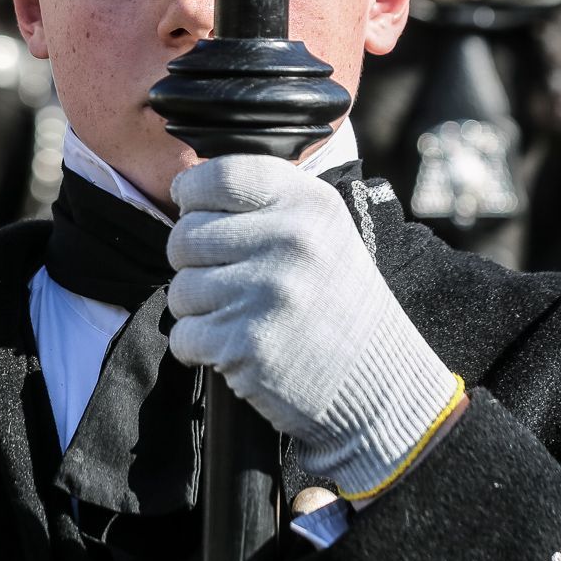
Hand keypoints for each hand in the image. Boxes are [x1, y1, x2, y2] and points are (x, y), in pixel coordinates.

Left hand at [167, 154, 461, 498]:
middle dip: (192, 262)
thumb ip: (267, 202)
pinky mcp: (246, 343)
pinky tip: (236, 347)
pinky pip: (184, 334)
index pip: (218, 175)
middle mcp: (290, 241)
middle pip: (185, 235)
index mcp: (309, 203)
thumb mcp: (324, 231)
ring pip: (180, 289)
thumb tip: (190, 187)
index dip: (191, 192)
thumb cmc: (340, 305)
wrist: (380, 384)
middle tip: (228, 281)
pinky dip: (199, 347)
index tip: (192, 208)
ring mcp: (267, 293)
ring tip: (240, 317)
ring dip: (197, 309)